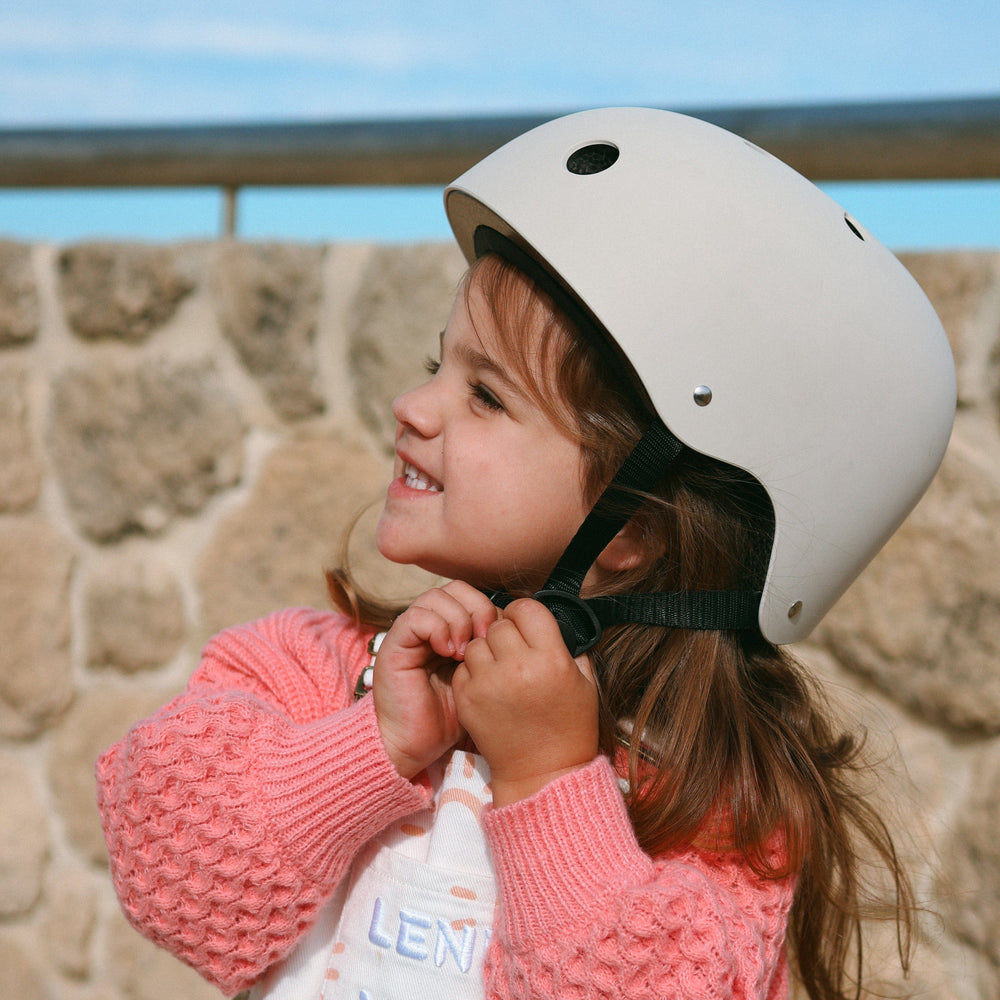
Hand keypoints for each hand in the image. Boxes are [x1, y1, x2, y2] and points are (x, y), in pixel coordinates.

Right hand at [373, 581, 497, 778]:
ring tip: (465, 650)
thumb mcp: (481, 679)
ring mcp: (411, 633)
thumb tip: (515, 628)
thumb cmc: (451, 717)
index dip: (490, 608)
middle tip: (486, 637)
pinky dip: (437, 628)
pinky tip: (448, 652)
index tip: (503, 638)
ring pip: (435, 596)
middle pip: (456, 588)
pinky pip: (416, 617)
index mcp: (451, 630)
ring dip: (457, 618)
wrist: (416, 745)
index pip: (472, 595)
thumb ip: (493, 652)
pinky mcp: (395, 644)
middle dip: (477, 608)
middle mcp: (430, 626)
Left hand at [452, 598, 599, 805]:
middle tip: (512, 649)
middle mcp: (517, 668)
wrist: (543, 773)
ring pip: (476, 644)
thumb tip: (550, 622)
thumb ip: (569, 647)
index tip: (525, 623)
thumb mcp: (584, 682)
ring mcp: (489, 684)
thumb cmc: (569, 727)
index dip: (524, 612)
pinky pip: (463, 668)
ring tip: (499, 669)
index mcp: (550, 659)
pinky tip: (489, 687)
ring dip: (486, 651)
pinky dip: (473, 673)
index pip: (527, 609)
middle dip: (505, 632)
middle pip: (498, 625)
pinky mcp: (468, 700)